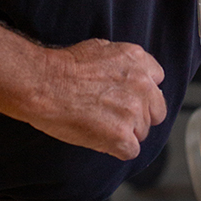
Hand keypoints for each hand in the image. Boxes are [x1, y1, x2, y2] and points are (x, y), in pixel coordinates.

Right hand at [32, 38, 166, 159]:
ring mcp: (134, 112)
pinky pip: (131, 151)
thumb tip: (131, 73)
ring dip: (125, 132)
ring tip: (100, 125)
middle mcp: (143, 86)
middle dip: (139, 115)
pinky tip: (100, 139)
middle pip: (156, 111)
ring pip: (142, 132)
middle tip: (115, 116)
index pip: (157, 82)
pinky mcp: (121, 136)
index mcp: (139, 62)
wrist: (43, 83)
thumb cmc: (63, 67)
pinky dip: (116, 149)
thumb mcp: (103, 48)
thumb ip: (125, 63)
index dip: (142, 93)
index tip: (128, 97)